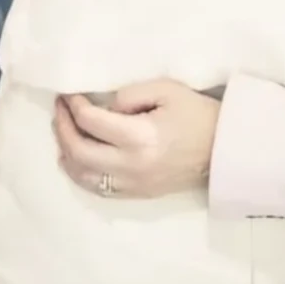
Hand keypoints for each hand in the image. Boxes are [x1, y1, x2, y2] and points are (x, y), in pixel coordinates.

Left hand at [53, 81, 220, 199]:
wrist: (224, 149)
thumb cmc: (197, 114)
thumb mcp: (166, 89)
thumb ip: (129, 94)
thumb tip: (104, 105)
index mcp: (139, 137)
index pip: (91, 122)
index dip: (73, 106)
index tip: (68, 94)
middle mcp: (131, 165)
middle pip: (79, 151)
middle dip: (63, 127)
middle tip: (59, 109)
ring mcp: (133, 184)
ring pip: (83, 175)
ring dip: (66, 151)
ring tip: (63, 130)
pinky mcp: (137, 194)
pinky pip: (98, 188)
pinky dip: (80, 173)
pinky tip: (74, 158)